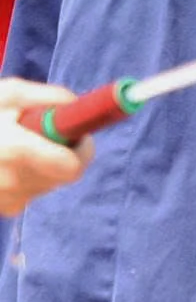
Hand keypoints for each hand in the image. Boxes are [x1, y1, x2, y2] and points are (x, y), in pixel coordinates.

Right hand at [0, 79, 91, 214]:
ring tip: (17, 146)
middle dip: (63, 153)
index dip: (82, 149)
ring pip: (49, 183)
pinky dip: (28, 176)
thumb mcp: (9, 93)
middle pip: (65, 175)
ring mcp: (6, 199)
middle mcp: (12, 182)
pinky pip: (31, 191)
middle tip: (45, 135)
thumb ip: (49, 97)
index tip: (77, 134)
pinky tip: (7, 162)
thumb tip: (78, 106)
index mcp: (14, 151)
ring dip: (45, 165)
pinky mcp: (2, 208)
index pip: (72, 167)